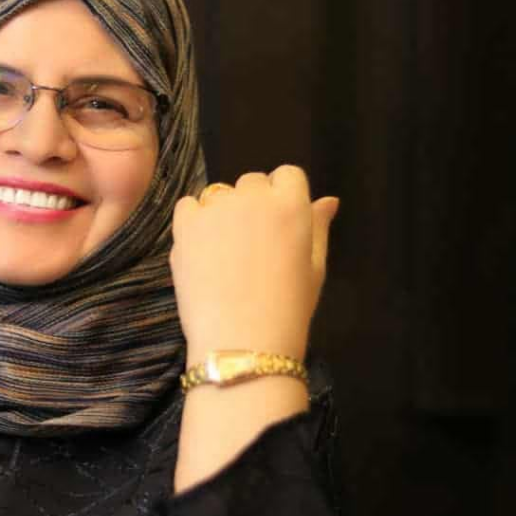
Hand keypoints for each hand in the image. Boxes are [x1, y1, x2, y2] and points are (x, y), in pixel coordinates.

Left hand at [169, 165, 338, 362]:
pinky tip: (201, 249)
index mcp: (292, 205)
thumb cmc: (288, 309)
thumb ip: (319, 227)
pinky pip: (188, 205)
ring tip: (224, 252)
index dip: (282, 197)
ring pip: (219, 194)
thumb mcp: (314, 268)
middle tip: (251, 244)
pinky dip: (193, 220)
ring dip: (223, 212)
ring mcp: (217, 208)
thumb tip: (328, 200)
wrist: (242, 340)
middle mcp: (254, 197)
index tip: (277, 224)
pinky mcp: (186, 224)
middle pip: (252, 182)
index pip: (287, 174)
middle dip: (253, 204)